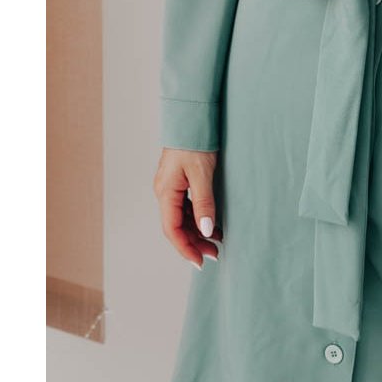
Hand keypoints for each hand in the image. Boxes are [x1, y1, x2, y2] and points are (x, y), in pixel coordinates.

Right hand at [153, 148, 221, 267]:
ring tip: (217, 242)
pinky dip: (197, 218)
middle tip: (214, 254)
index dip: (185, 248)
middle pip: (176, 226)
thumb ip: (204, 203)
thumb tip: (205, 230)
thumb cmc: (196, 142)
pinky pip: (185, 207)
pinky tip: (212, 224)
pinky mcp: (178, 182)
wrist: (192, 119)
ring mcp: (170, 187)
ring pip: (181, 218)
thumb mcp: (202, 174)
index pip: (172, 229)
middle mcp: (164, 192)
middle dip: (194, 243)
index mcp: (165, 192)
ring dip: (196, 231)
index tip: (200, 262)